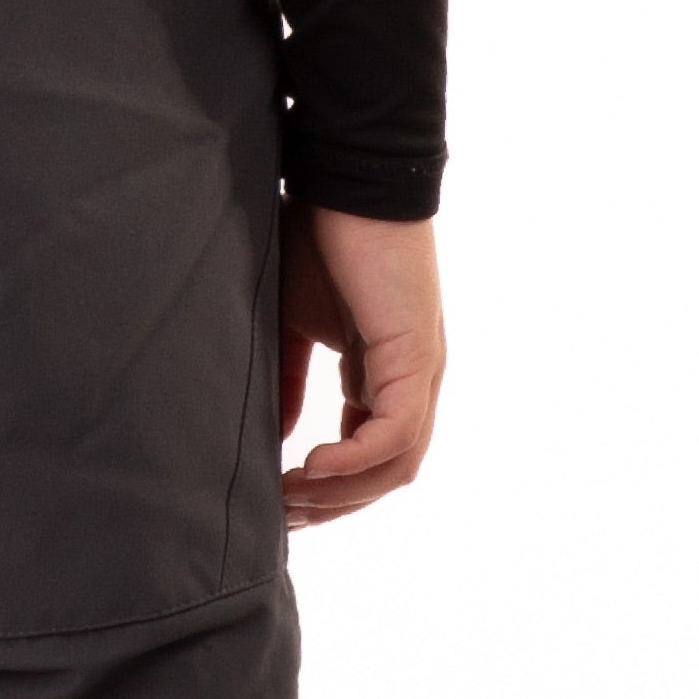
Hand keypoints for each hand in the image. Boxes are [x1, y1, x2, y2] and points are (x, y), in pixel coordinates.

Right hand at [278, 201, 444, 527]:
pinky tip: (309, 467)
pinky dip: (354, 461)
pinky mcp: (415, 355)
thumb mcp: (291, 323)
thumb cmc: (316, 237)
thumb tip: (277, 440)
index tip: (278, 505)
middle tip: (280, 520)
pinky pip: (394, 433)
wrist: (342, 178)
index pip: (371, 454)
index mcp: (386, 371)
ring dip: (342, 494)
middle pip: (388, 472)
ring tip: (289, 500)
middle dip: (333, 505)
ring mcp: (421, 370)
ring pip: (396, 464)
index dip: (329, 489)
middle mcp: (413, 379)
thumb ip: (288, 380)